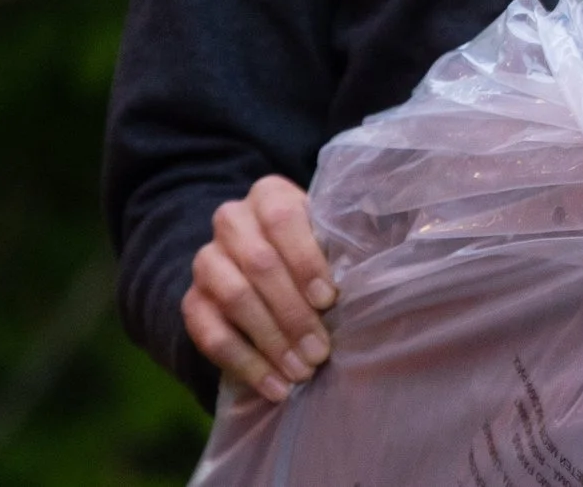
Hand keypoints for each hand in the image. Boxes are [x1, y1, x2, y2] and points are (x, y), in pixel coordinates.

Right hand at [183, 175, 336, 401]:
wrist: (259, 272)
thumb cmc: (312, 253)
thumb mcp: (331, 237)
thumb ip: (351, 239)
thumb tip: (390, 257)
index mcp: (269, 195)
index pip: (282, 218)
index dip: (306, 261)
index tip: (329, 300)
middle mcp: (231, 221)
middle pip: (259, 264)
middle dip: (293, 313)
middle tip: (320, 350)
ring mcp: (206, 261)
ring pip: (235, 299)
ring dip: (272, 341)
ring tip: (302, 371)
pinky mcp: (192, 302)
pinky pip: (211, 335)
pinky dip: (246, 364)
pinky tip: (275, 387)